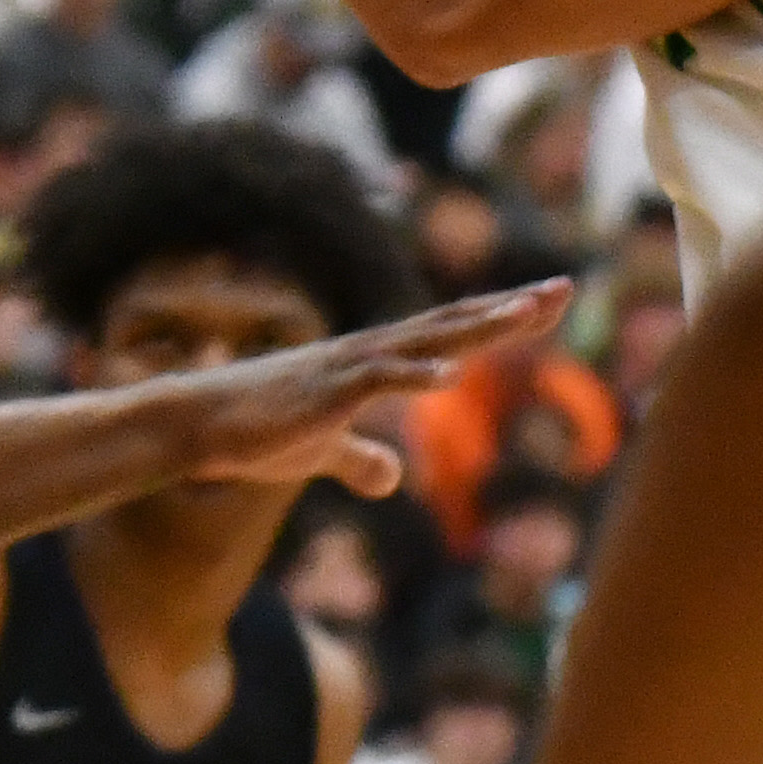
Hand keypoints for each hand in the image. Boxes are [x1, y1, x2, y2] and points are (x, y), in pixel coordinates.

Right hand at [156, 281, 571, 500]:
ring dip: (477, 327)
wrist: (196, 427)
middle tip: (566, 287)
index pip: (450, 333)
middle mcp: (369, 353)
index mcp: (374, 364)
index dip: (500, 318)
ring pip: (425, 340)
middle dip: (510, 308)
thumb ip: (357, 458)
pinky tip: (448, 375)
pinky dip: (412, 374)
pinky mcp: (323, 391)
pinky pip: (375, 380)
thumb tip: (390, 475)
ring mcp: (348, 367)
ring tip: (525, 313)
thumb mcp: (319, 452)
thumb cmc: (253, 434)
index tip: (549, 303)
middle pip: (453, 323)